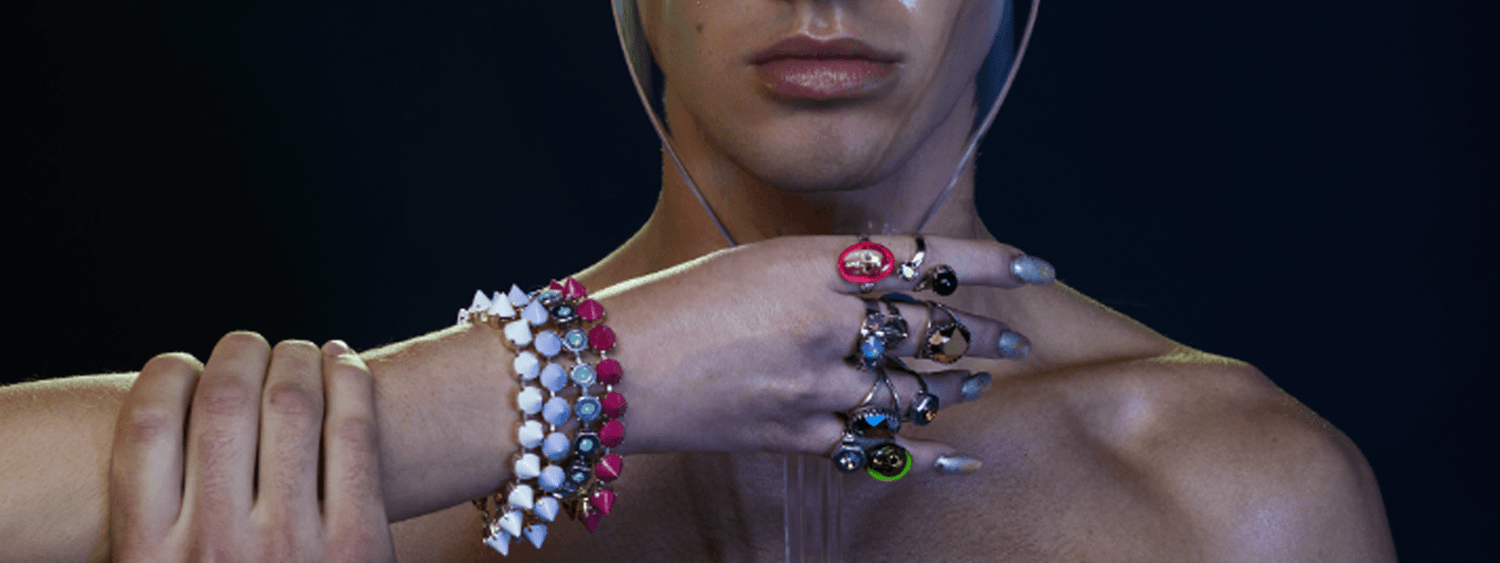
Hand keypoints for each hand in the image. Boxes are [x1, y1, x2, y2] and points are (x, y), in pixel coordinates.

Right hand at [109, 333, 395, 561]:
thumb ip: (146, 523)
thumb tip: (120, 453)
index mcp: (147, 555)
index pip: (143, 427)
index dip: (165, 377)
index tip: (182, 366)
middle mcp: (214, 545)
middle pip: (223, 403)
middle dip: (237, 355)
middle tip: (248, 347)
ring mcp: (293, 543)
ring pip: (291, 405)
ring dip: (294, 360)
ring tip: (296, 352)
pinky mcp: (362, 543)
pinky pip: (354, 434)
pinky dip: (349, 383)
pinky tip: (341, 364)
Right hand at [599, 234, 1047, 474]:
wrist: (609, 368)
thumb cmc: (676, 303)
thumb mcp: (755, 264)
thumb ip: (823, 272)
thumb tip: (887, 279)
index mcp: (812, 266)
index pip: (925, 259)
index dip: (988, 264)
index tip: (1035, 266)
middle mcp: (823, 322)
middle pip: (930, 331)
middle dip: (985, 337)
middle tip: (1018, 342)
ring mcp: (812, 384)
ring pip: (911, 390)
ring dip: (955, 389)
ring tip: (977, 384)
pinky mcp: (794, 434)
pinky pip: (874, 447)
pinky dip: (922, 454)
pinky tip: (960, 459)